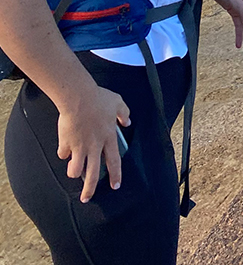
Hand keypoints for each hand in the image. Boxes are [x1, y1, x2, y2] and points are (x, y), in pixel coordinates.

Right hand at [56, 85, 130, 202]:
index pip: (114, 161)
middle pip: (92, 174)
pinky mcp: (66, 143)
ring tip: (74, 171)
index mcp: (108, 137)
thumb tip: (127, 121)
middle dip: (90, 189)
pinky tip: (65, 149)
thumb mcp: (117, 102)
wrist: (78, 97)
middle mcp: (94, 145)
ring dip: (74, 172)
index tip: (115, 185)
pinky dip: (64, 153)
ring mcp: (80, 146)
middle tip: (87, 197)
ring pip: (75, 170)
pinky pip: (63, 154)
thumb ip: (124, 113)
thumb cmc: (98, 98)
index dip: (115, 175)